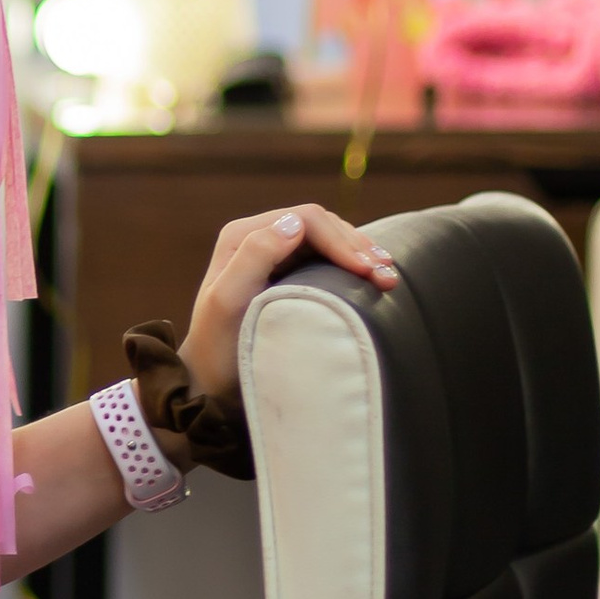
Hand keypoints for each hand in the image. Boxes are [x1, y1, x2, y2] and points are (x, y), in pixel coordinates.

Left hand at [181, 204, 395, 403]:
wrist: (211, 379)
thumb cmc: (217, 344)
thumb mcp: (227, 301)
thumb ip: (254, 256)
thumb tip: (294, 223)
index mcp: (242, 235)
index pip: (305, 219)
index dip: (340, 239)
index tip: (365, 270)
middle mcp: (259, 237)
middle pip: (322, 225)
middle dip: (357, 246)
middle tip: (387, 276)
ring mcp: (276, 254)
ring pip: (330, 238)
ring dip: (362, 253)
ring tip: (388, 275)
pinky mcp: (290, 273)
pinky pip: (328, 257)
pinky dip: (354, 264)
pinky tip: (374, 276)